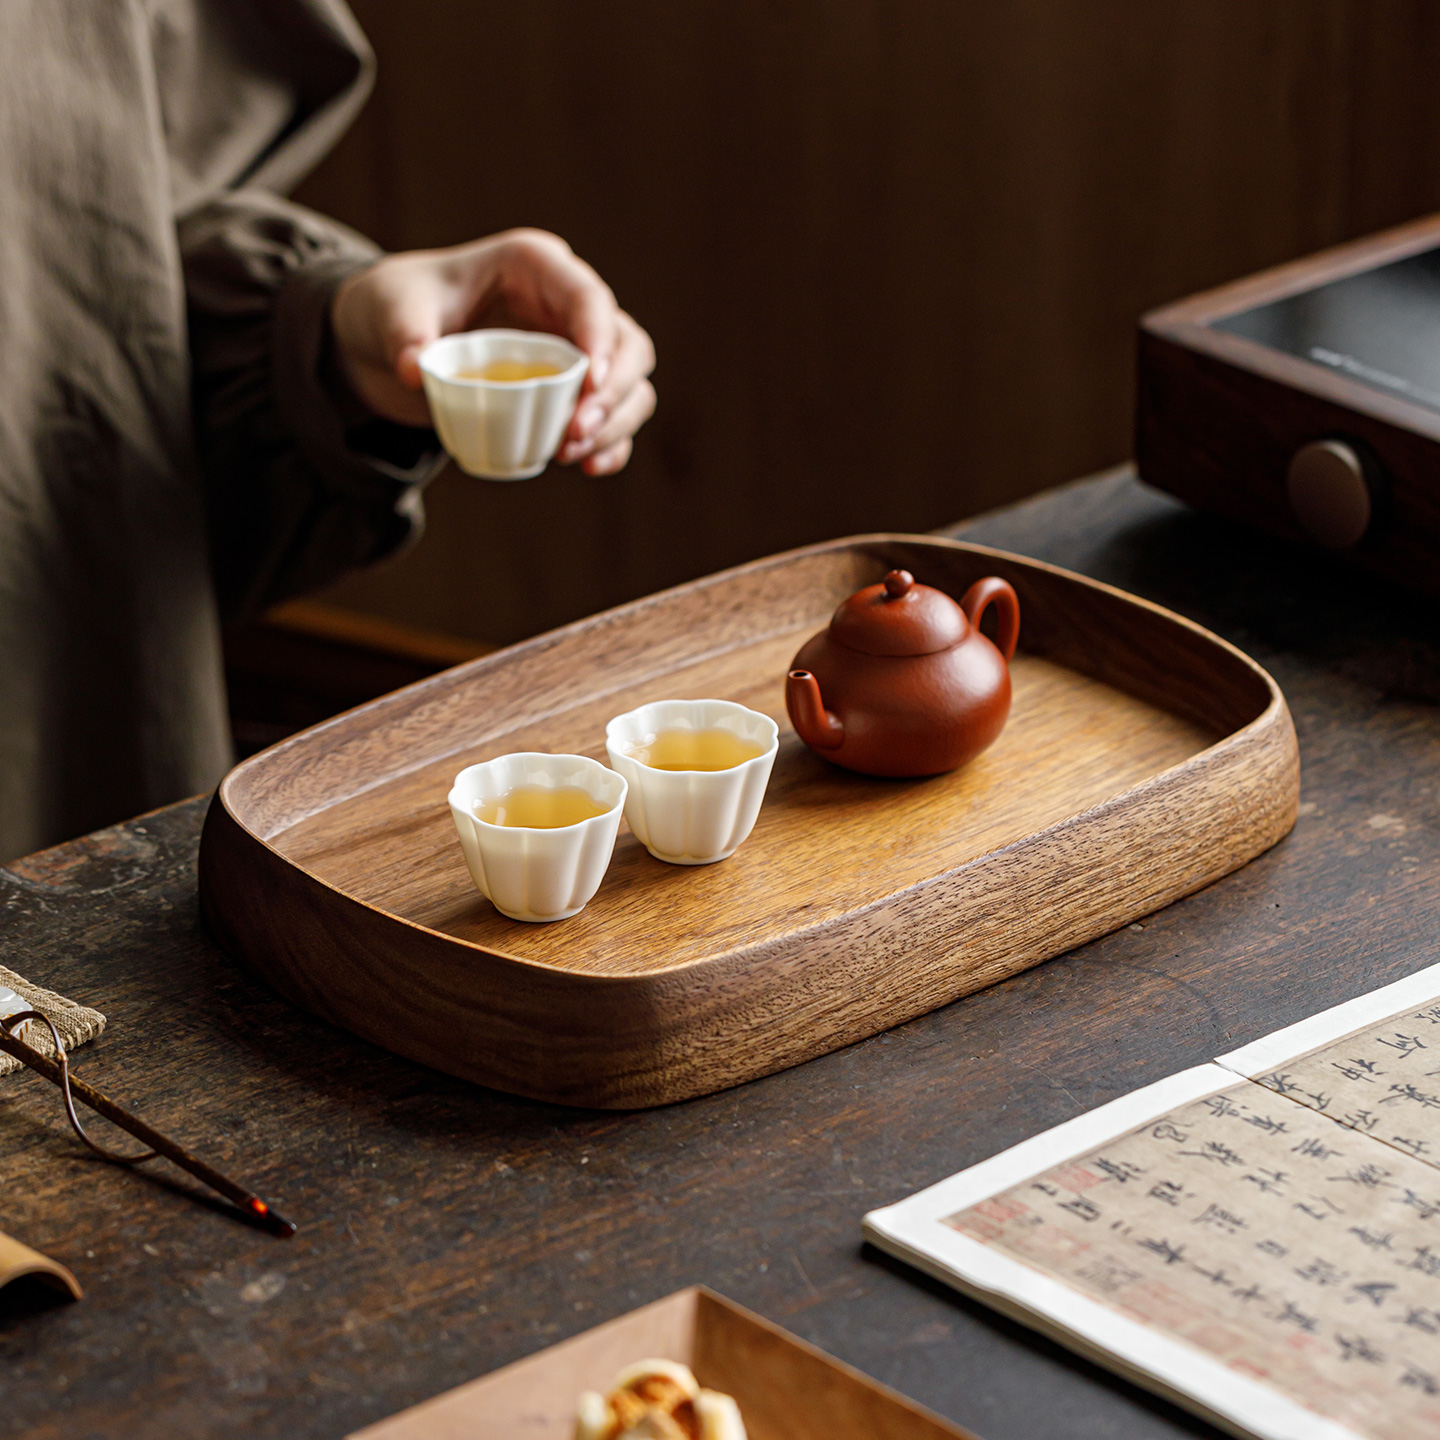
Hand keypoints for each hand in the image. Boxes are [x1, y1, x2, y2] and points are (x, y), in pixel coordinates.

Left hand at [330, 229, 655, 474]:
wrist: (388, 340)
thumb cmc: (399, 305)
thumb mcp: (391, 308)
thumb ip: (404, 334)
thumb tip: (416, 371)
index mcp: (536, 266)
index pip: (589, 297)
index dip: (600, 338)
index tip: (588, 383)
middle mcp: (567, 307)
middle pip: (628, 345)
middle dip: (614, 391)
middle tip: (576, 431)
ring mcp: (575, 352)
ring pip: (631, 386)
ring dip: (615, 424)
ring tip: (571, 453)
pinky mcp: (571, 393)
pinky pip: (611, 421)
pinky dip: (609, 446)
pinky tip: (589, 468)